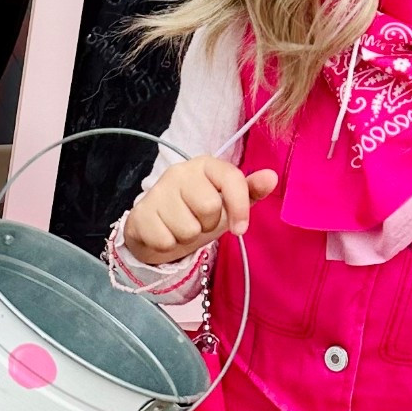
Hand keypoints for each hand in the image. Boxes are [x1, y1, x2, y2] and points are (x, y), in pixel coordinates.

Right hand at [121, 158, 278, 265]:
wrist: (156, 227)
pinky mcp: (140, 214)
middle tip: (199, 222)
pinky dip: (168, 245)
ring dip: (188, 237)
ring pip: (187, 229)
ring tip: (181, 228)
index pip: (231, 179)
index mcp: (205, 165)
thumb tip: (271, 177)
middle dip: (208, 224)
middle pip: (209, 208)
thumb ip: (250, 191)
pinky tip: (165, 233)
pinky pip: (165, 241)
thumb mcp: (227, 203)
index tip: (240, 228)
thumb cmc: (197, 212)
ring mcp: (156, 192)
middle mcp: (179, 172)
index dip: (240, 208)